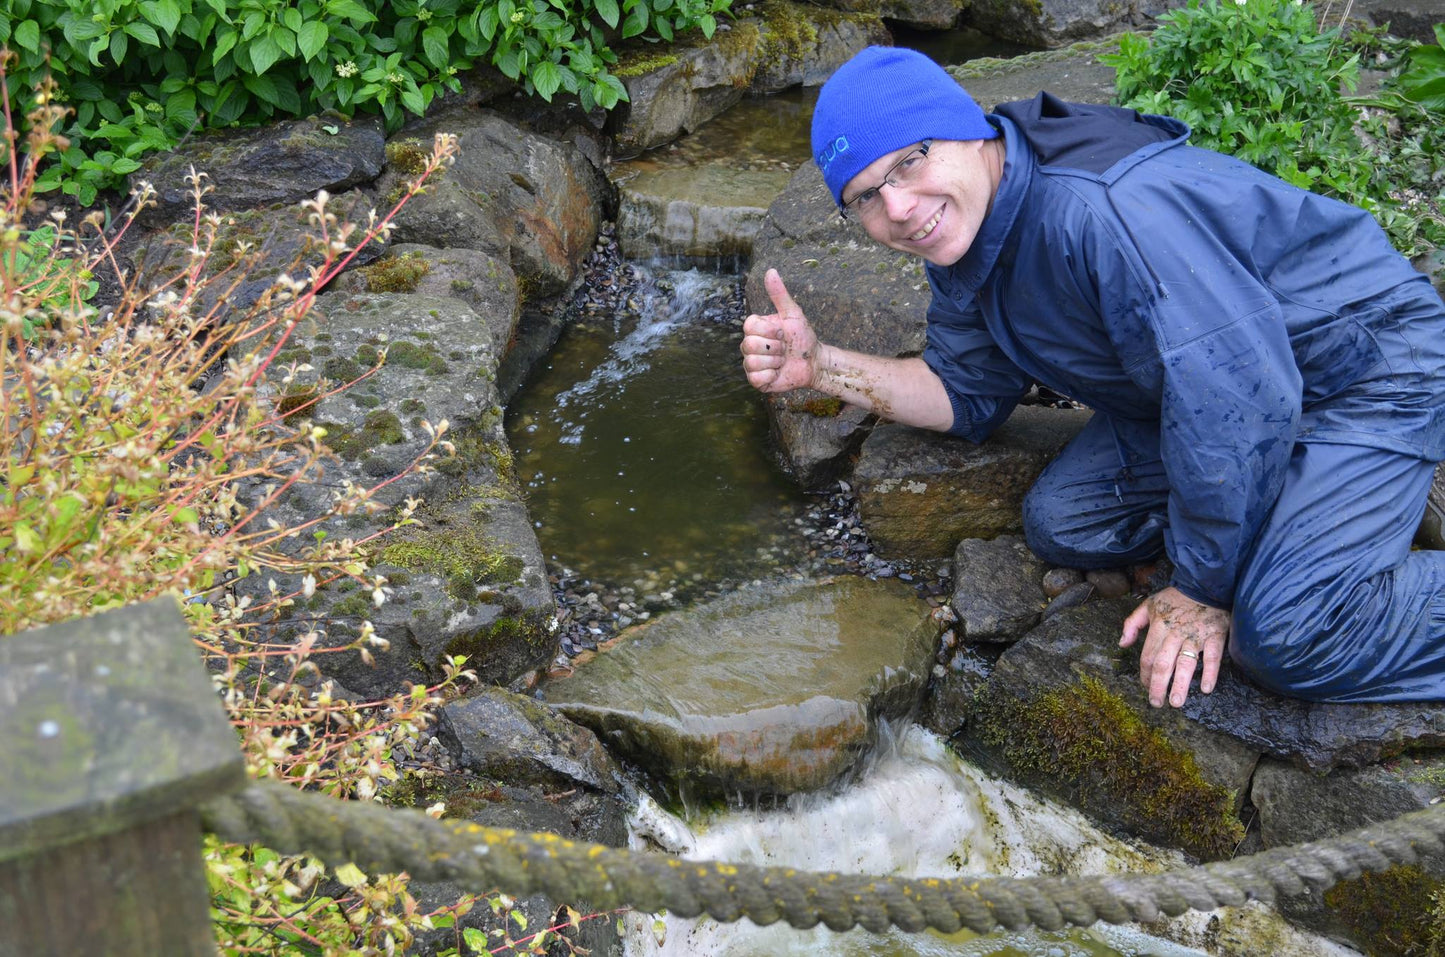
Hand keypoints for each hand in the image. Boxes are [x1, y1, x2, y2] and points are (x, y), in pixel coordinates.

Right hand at [740, 269, 819, 393]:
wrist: (813, 362)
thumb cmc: (803, 336)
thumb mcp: (793, 314)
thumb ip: (779, 294)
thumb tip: (770, 271)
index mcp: (755, 329)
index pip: (749, 326)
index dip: (770, 330)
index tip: (783, 332)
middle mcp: (749, 345)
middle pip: (749, 344)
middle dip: (774, 347)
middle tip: (784, 348)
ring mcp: (751, 364)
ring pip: (752, 362)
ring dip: (774, 362)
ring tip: (783, 360)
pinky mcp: (757, 381)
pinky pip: (755, 378)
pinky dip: (771, 375)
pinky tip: (778, 372)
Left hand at [1119, 586, 1228, 707]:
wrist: (1205, 584)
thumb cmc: (1175, 598)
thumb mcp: (1148, 605)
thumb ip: (1132, 624)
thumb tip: (1122, 644)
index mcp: (1159, 627)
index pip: (1148, 656)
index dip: (1145, 674)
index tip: (1145, 688)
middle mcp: (1175, 633)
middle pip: (1164, 663)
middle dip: (1158, 685)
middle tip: (1156, 703)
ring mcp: (1196, 635)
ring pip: (1186, 663)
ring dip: (1181, 684)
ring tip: (1176, 702)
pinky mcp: (1215, 636)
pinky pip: (1213, 657)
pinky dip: (1210, 673)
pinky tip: (1206, 689)